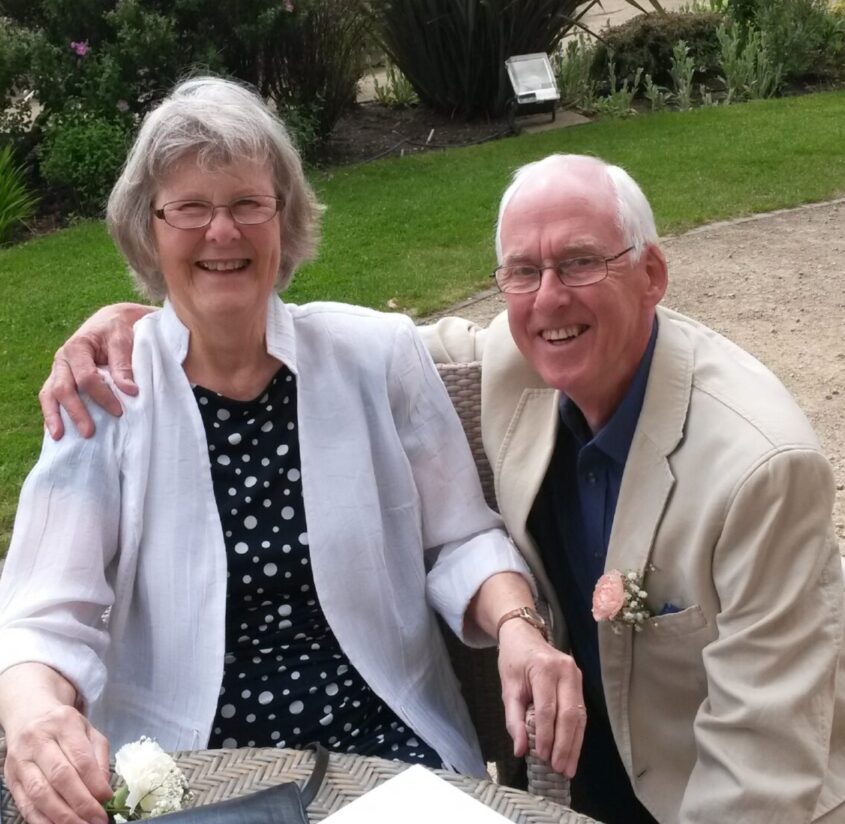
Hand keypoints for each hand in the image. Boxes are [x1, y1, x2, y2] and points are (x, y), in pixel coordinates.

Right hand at [3, 704, 111, 823]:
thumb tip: (104, 789)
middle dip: (81, 803)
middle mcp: (39, 741)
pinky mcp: (10, 780)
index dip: (94, 782)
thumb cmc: (64, 727)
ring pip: (40, 793)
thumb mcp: (88, 731)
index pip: (80, 757)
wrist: (29, 716)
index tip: (107, 799)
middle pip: (60, 776)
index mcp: (64, 723)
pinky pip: (25, 805)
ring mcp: (21, 761)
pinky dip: (42, 821)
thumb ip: (99, 757)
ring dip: (62, 816)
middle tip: (97, 819)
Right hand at [39, 303, 150, 439]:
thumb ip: (124, 364)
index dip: (103, 396)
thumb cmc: (118, 330)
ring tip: (59, 436)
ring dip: (54, 416)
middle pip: (64, 389)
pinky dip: (52, 413)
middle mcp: (63, 359)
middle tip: (89, 433)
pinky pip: (50, 397)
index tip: (119, 411)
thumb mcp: (123, 341)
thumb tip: (130, 391)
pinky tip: (57, 430)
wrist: (112, 321)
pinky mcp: (60, 379)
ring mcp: (59, 370)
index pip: (86, 377)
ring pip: (50, 394)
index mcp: (77, 347)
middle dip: (76, 412)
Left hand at [497, 620, 584, 777]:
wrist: (523, 636)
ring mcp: (576, 675)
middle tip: (560, 769)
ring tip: (569, 768)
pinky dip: (576, 734)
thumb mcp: (508, 688)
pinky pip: (580, 712)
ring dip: (574, 744)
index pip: (547, 708)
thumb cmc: (513, 661)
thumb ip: (513, 719)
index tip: (542, 757)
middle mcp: (566, 670)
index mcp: (544, 669)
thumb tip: (520, 749)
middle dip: (565, 745)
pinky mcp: (580, 682)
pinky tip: (573, 752)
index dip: (546, 735)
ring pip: (579, 716)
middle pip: (568, 714)